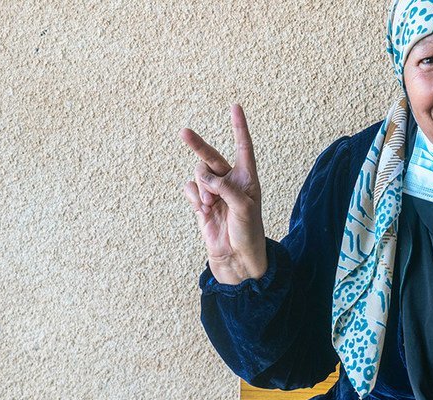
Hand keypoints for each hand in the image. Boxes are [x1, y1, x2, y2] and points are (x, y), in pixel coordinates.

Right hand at [179, 104, 266, 283]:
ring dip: (202, 188)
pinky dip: (194, 197)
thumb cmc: (249, 233)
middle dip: (198, 145)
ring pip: (198, 174)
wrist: (236, 258)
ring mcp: (214, 192)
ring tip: (211, 206)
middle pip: (211, 156)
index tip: (236, 106)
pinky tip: (203, 210)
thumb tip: (206, 178)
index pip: (243, 147)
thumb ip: (226, 189)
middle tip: (183, 132)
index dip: (239, 127)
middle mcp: (231, 182)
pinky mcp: (201, 204)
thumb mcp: (244, 209)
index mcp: (248, 179)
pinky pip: (190, 189)